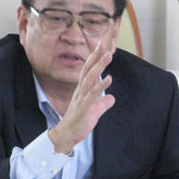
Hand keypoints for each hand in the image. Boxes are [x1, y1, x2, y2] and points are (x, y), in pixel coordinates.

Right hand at [49, 39, 115, 153]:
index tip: (100, 45)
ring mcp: (82, 97)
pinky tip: (109, 78)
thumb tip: (111, 98)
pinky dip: (101, 85)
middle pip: (88, 69)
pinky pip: (93, 94)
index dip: (94, 57)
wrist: (67, 134)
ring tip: (108, 55)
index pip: (88, 70)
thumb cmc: (79, 122)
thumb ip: (103, 103)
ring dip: (99, 66)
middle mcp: (81, 90)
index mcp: (83, 90)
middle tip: (103, 43)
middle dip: (96, 56)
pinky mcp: (85, 107)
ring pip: (91, 78)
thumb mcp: (94, 110)